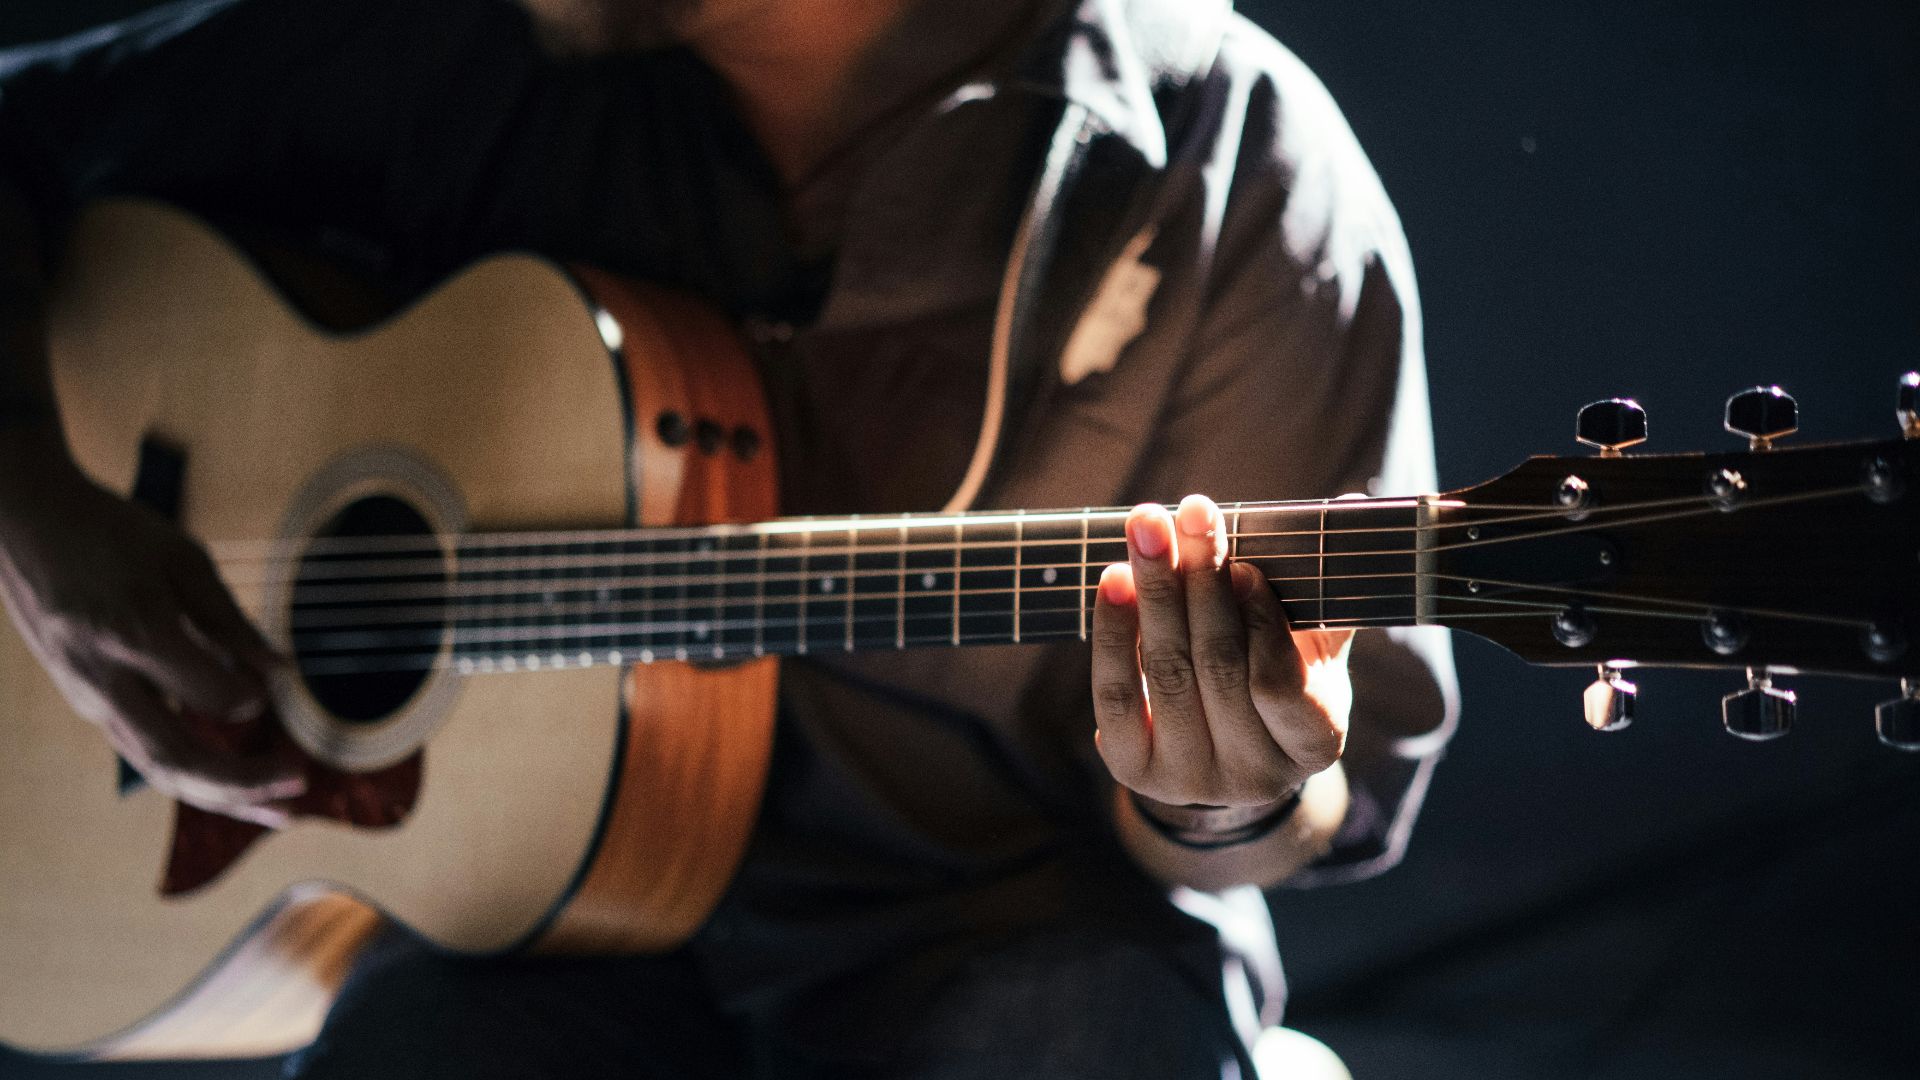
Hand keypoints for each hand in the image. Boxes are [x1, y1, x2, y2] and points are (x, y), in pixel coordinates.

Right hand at [0, 456, 302, 825]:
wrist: (23, 524)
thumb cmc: (110, 532)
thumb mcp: (181, 559)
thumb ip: (230, 621)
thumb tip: (282, 673)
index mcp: (134, 634)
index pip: (208, 695)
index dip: (250, 698)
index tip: (278, 687)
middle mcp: (105, 678)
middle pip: (175, 756)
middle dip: (242, 784)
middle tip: (300, 787)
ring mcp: (89, 696)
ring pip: (157, 767)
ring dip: (222, 796)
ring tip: (281, 811)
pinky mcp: (88, 701)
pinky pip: (144, 751)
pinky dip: (195, 775)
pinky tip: (236, 787)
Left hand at [1091, 494, 1353, 813]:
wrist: (1220, 749)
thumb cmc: (1276, 677)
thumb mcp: (1311, 646)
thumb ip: (1324, 587)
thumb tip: (1352, 503)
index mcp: (1314, 743)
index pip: (1281, 685)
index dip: (1261, 624)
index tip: (1245, 567)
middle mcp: (1254, 775)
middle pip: (1218, 668)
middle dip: (1202, 581)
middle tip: (1192, 512)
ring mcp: (1190, 778)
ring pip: (1167, 673)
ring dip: (1154, 591)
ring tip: (1147, 527)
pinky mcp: (1133, 770)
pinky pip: (1116, 694)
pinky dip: (1114, 632)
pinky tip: (1115, 579)